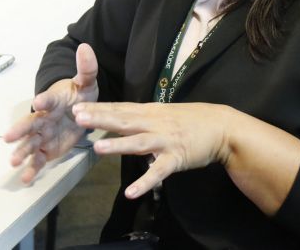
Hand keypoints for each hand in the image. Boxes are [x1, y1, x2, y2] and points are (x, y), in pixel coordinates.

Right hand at [3, 43, 99, 182]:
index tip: (39, 102)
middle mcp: (44, 118)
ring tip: (13, 161)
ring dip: (21, 152)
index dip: (43, 100)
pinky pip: (38, 160)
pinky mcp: (47, 148)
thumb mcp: (86, 81)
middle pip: (30, 124)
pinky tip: (24, 179)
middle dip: (20, 130)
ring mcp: (44, 134)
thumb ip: (86, 68)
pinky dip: (31, 169)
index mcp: (53, 100)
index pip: (47, 99)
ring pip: (30, 144)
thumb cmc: (79, 93)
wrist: (79, 107)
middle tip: (8, 137)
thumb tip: (85, 47)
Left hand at [72, 102, 233, 198]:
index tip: (78, 106)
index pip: (121, 109)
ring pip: (138, 143)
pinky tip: (131, 192)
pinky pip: (158, 172)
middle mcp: (155, 123)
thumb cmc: (194, 120)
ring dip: (118, 145)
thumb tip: (123, 117)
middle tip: (79, 117)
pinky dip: (145, 182)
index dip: (99, 108)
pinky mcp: (176, 158)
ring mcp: (165, 140)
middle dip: (101, 119)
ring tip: (98, 148)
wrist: (222, 127)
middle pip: (124, 121)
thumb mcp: (166, 112)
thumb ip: (145, 116)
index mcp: (151, 112)